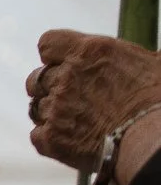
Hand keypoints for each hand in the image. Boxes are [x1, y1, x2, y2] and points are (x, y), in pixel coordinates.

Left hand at [26, 30, 160, 170]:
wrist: (151, 139)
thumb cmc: (159, 102)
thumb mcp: (155, 65)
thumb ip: (136, 57)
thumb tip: (153, 58)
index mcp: (90, 52)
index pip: (48, 43)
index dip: (53, 55)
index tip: (61, 64)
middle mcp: (67, 76)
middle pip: (38, 78)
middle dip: (49, 88)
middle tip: (70, 100)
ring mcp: (56, 107)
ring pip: (37, 108)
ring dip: (51, 114)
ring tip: (75, 123)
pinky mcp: (51, 137)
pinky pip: (36, 135)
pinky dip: (49, 139)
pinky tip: (68, 141)